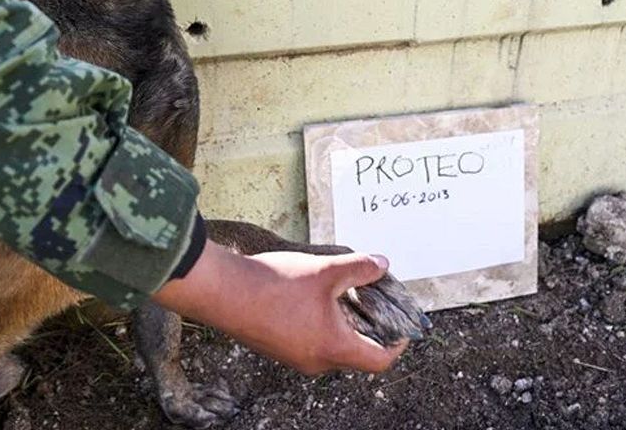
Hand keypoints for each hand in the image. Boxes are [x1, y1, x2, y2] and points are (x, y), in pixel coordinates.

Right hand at [152, 240, 408, 374]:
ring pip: (332, 348)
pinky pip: (311, 343)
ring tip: (344, 293)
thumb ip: (360, 268)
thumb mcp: (326, 270)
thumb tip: (382, 264)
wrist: (224, 292)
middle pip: (356, 355)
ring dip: (344, 325)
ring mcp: (294, 358)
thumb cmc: (276, 284)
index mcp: (333, 348)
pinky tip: (315, 297)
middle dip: (370, 328)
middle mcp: (316, 361)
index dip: (396, 345)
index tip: (402, 326)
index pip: (378, 361)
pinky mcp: (278, 348)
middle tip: (373, 299)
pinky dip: (323, 326)